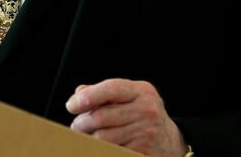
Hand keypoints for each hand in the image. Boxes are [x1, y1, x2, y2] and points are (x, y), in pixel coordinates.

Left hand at [66, 78, 185, 156]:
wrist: (169, 141)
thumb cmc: (142, 114)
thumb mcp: (130, 97)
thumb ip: (105, 93)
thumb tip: (79, 94)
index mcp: (141, 91)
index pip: (110, 89)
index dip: (87, 97)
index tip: (71, 106)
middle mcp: (147, 110)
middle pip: (101, 117)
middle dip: (81, 123)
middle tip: (76, 127)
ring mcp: (146, 133)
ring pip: (103, 138)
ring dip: (87, 139)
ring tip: (85, 138)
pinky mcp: (143, 152)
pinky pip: (112, 152)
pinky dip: (99, 151)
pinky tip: (97, 148)